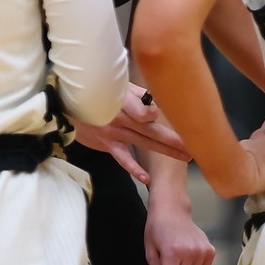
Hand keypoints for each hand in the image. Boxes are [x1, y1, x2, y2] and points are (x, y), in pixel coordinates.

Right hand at [72, 83, 190, 183]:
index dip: (162, 114)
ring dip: (166, 150)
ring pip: (145, 143)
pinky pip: (123, 159)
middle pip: (154, 129)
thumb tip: (158, 103)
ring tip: (186, 157)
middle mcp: (122, 118)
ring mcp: (114, 133)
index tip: (178, 117)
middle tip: (197, 144)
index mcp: (125, 101)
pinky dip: (134, 169)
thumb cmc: (96, 93)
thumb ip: (138, 95)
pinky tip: (146, 178)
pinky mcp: (107, 144)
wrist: (67, 107)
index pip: (149, 110)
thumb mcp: (116, 86)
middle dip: (176, 138)